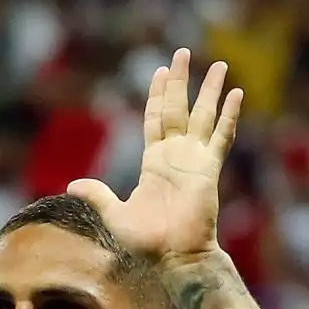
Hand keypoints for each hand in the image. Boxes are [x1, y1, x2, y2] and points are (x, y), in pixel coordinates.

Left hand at [67, 47, 240, 265]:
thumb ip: (98, 195)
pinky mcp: (209, 168)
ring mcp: (195, 160)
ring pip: (203, 116)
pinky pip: (221, 136)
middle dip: (179, 81)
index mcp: (154, 162)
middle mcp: (176, 155)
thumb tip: (71, 185)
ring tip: (219, 65)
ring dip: (210, 90)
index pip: (155, 119)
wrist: (173, 256)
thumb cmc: (146, 241)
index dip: (157, 96)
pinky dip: (229, 115)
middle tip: (181, 53)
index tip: (159, 71)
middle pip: (178, 108)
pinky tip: (237, 94)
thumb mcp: (113, 214)